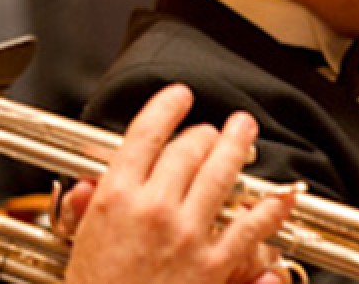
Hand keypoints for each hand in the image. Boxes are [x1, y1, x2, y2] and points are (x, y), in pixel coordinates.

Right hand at [64, 85, 294, 283]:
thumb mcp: (80, 247)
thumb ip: (86, 212)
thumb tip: (87, 187)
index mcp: (116, 198)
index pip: (145, 134)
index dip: (167, 106)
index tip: (179, 96)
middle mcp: (154, 208)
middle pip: (188, 149)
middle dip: (204, 133)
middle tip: (213, 130)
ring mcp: (187, 233)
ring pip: (222, 172)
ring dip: (238, 145)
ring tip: (245, 131)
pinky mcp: (213, 263)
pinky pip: (250, 226)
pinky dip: (269, 208)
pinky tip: (279, 196)